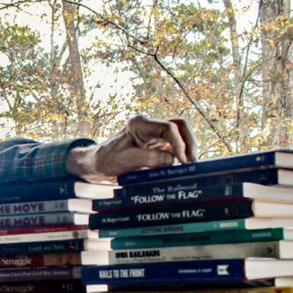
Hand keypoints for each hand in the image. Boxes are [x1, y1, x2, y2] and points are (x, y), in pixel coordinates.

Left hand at [66, 115, 196, 181]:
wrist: (98, 164)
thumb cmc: (107, 160)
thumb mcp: (126, 161)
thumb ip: (150, 159)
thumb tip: (172, 160)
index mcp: (140, 124)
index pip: (168, 127)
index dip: (179, 143)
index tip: (183, 161)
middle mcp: (150, 126)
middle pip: (179, 126)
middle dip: (189, 143)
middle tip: (193, 163)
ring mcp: (155, 134)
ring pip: (181, 135)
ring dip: (188, 149)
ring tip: (192, 167)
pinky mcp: (158, 145)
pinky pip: (175, 147)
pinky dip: (182, 156)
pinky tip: (184, 168)